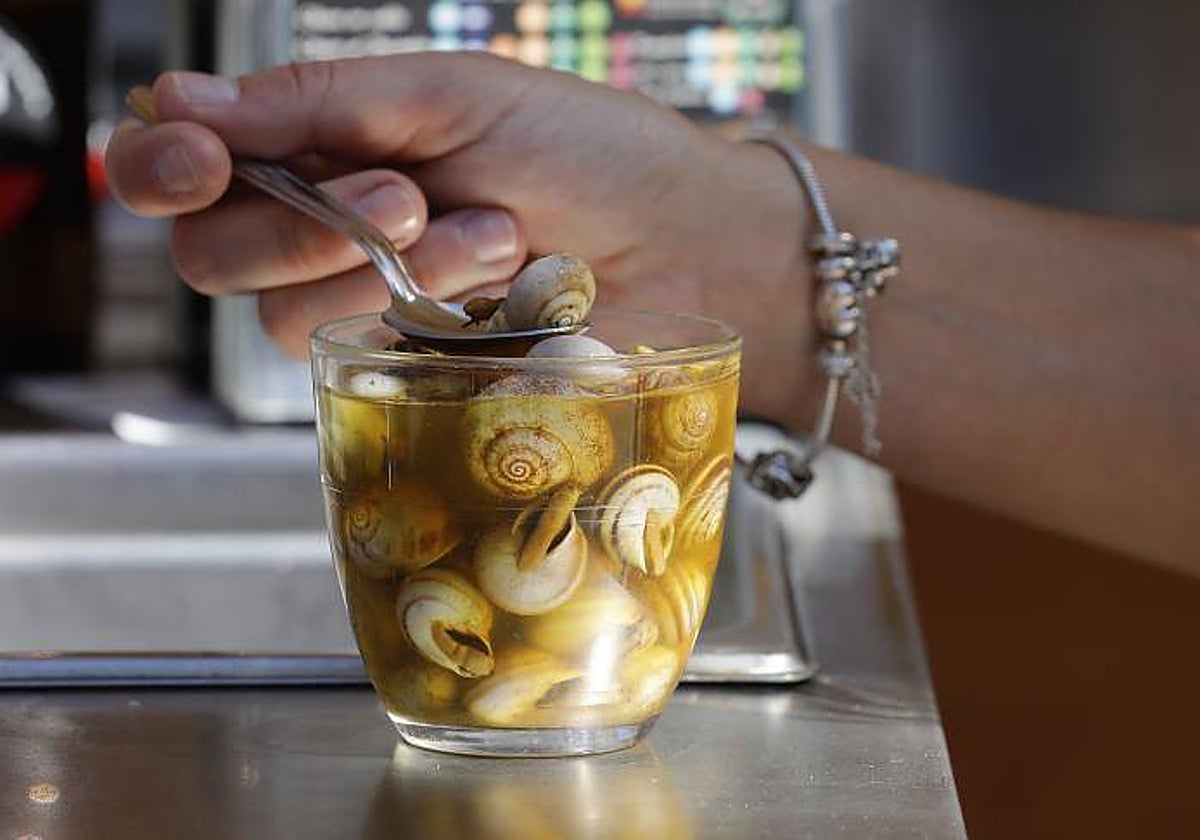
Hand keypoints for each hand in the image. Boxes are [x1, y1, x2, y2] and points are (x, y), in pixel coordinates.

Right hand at [105, 53, 808, 417]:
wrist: (686, 241)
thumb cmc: (586, 150)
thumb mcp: (453, 95)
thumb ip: (318, 102)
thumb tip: (177, 101)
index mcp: (328, 142)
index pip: (193, 163)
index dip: (167, 164)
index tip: (195, 157)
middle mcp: (330, 228)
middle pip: (213, 256)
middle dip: (295, 229)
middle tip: (402, 194)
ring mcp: (369, 304)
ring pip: (282, 316)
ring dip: (380, 268)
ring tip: (492, 230)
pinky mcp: (413, 367)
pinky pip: (361, 356)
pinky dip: (429, 312)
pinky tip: (503, 279)